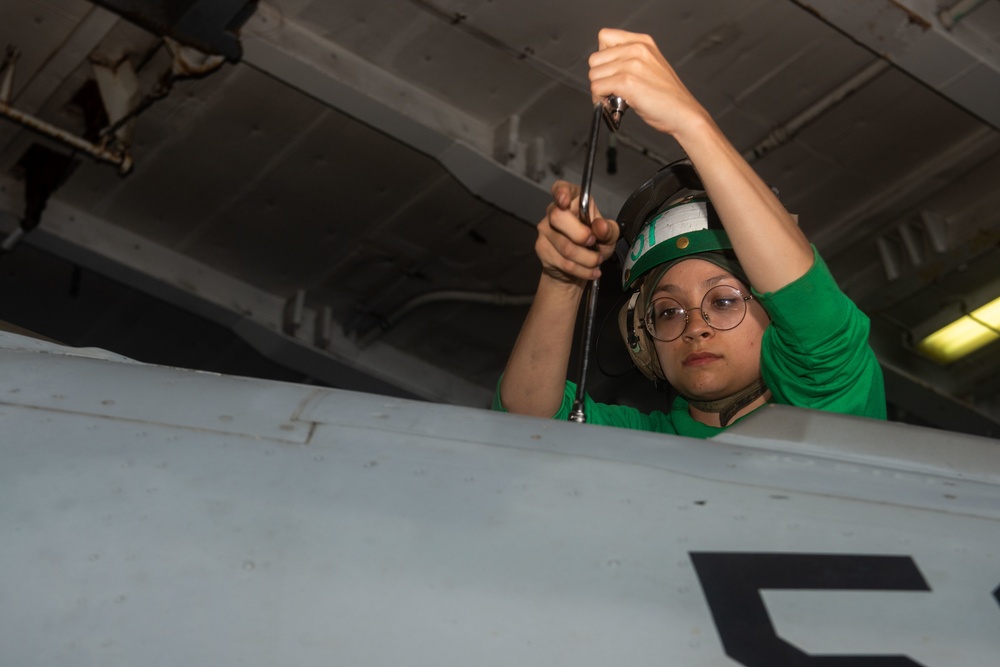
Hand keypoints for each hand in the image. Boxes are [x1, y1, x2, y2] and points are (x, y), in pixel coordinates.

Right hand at [535, 180, 619, 284]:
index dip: (561, 192)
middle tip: (593, 243)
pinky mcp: (542, 248)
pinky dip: (582, 270)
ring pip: (565, 246)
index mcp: (573, 201)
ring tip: (597, 261)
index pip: (561, 188)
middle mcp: (554, 212)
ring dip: (587, 258)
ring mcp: (545, 230)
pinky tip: (591, 271)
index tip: (565, 201)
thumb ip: (609, 229)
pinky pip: (563, 262)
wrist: (578, 270)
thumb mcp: (609, 236)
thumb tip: (600, 226)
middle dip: (580, 234)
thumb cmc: (594, 246)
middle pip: (558, 217)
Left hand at [588, 28, 708, 138]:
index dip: (602, 57)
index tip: (610, 71)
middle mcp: (637, 49)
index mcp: (642, 42)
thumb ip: (629, 59)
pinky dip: (600, 100)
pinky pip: (597, 88)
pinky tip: (612, 105)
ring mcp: (631, 65)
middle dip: (599, 76)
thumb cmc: (667, 96)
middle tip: (610, 89)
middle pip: (595, 58)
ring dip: (599, 90)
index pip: (604, 37)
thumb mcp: (649, 66)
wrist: (683, 113)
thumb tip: (603, 67)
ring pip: (594, 74)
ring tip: (613, 99)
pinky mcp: (627, 82)